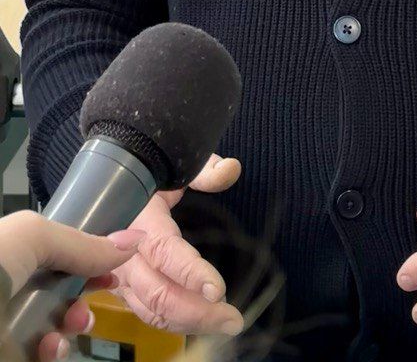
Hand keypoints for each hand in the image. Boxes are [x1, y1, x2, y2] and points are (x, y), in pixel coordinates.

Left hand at [0, 209, 146, 361]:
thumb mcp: (33, 236)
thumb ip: (82, 242)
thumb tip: (134, 240)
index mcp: (13, 254)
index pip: (58, 253)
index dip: (89, 255)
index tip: (114, 264)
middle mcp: (12, 289)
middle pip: (64, 288)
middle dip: (88, 289)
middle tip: (101, 290)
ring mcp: (10, 328)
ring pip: (59, 326)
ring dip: (75, 322)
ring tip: (72, 323)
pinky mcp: (13, 358)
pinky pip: (46, 356)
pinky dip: (54, 352)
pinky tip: (49, 348)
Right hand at [109, 153, 244, 337]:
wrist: (111, 186)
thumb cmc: (151, 175)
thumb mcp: (178, 163)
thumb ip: (205, 169)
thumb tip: (232, 168)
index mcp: (139, 218)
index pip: (164, 251)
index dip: (190, 272)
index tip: (219, 290)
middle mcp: (122, 252)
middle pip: (156, 292)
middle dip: (196, 311)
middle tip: (233, 320)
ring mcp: (118, 273)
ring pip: (149, 309)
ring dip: (187, 322)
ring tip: (223, 324)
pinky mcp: (121, 286)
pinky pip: (145, 311)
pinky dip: (173, 321)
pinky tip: (199, 321)